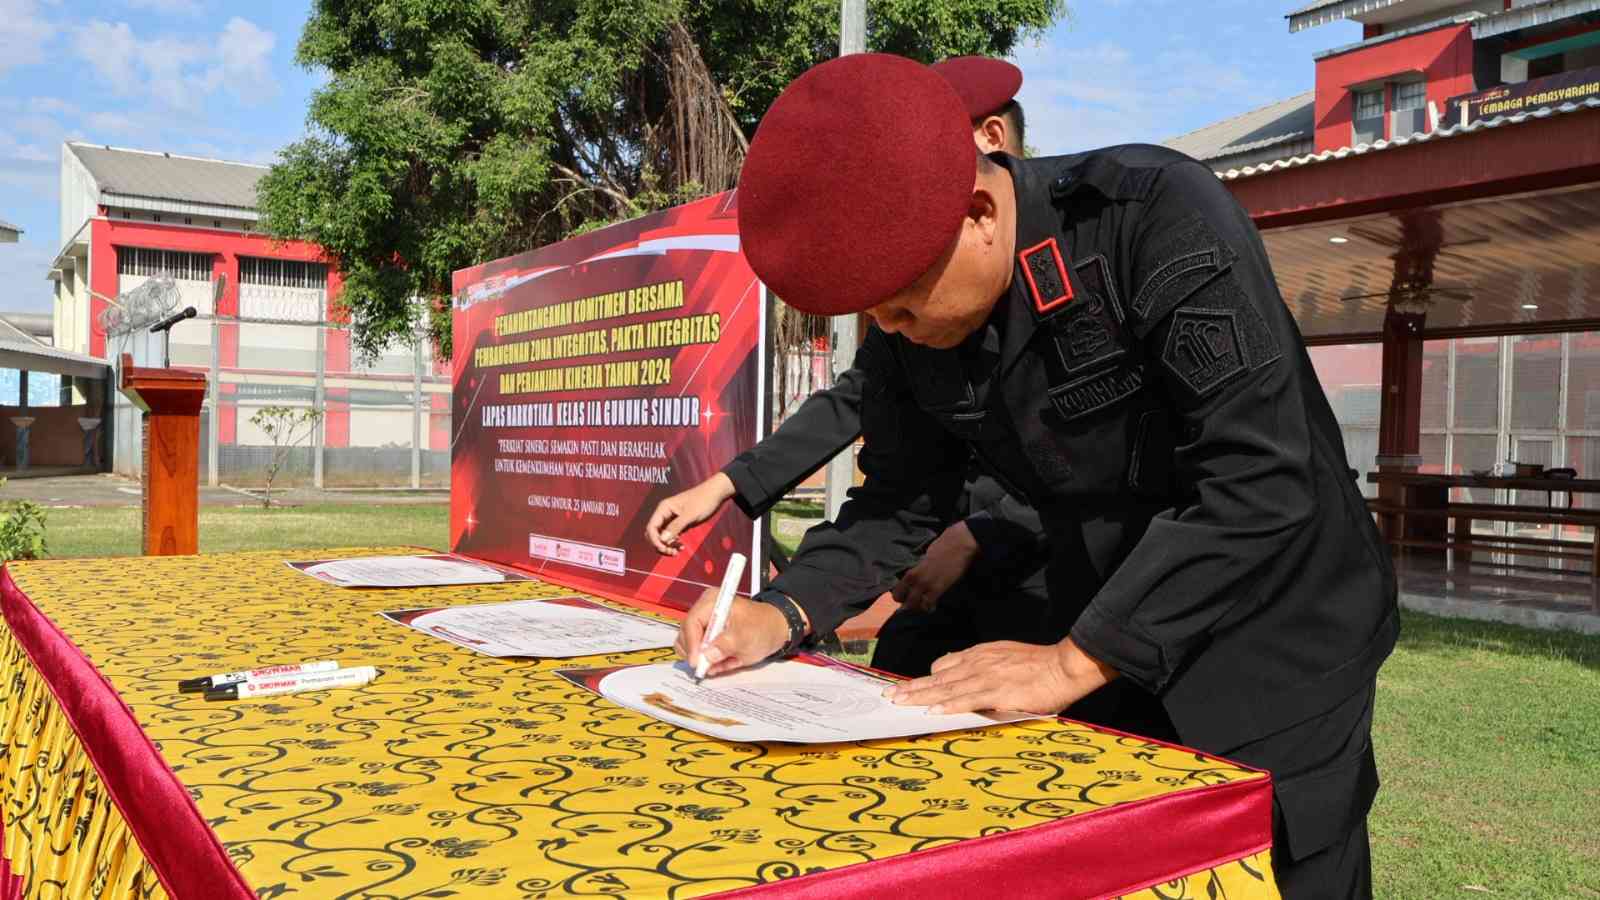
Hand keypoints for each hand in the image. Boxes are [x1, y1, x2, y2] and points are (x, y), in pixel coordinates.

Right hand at [646, 473, 736, 554]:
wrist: (716, 494)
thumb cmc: (704, 500)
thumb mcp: (691, 515)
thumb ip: (676, 527)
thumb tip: (662, 540)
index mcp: (664, 508)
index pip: (651, 528)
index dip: (655, 540)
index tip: (665, 549)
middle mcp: (665, 513)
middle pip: (654, 534)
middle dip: (660, 545)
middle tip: (672, 552)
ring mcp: (671, 519)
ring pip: (662, 536)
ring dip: (667, 546)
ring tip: (677, 552)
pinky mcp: (679, 523)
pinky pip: (671, 536)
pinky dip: (673, 543)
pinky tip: (681, 547)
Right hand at [674, 588, 796, 677]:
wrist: (775, 630)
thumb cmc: (763, 627)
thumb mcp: (746, 637)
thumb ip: (725, 645)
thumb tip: (707, 655)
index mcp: (712, 602)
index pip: (692, 622)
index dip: (691, 643)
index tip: (697, 662)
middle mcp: (704, 611)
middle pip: (686, 634)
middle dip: (695, 653)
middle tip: (706, 668)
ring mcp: (704, 624)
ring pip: (689, 646)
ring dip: (702, 659)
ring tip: (719, 665)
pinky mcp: (706, 637)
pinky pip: (698, 653)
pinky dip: (708, 661)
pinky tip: (722, 663)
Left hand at [884, 638, 1117, 714]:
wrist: (1066, 665)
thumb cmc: (1042, 666)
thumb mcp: (1009, 658)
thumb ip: (990, 668)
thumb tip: (973, 683)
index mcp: (982, 655)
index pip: (945, 665)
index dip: (926, 677)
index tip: (909, 685)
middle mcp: (978, 663)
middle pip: (938, 677)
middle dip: (912, 687)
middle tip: (889, 695)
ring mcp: (986, 677)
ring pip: (945, 688)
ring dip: (920, 696)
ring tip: (899, 703)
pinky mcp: (998, 693)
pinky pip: (967, 700)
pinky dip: (947, 706)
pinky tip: (931, 712)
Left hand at [890, 520, 978, 611]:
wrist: (958, 544)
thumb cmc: (941, 547)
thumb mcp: (923, 559)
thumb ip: (918, 570)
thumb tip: (914, 579)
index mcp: (911, 571)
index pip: (898, 591)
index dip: (901, 597)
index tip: (905, 598)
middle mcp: (915, 580)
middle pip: (905, 602)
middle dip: (909, 606)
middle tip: (915, 604)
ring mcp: (926, 585)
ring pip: (916, 605)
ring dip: (919, 608)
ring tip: (924, 605)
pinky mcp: (938, 588)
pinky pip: (929, 604)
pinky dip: (929, 607)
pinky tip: (933, 605)